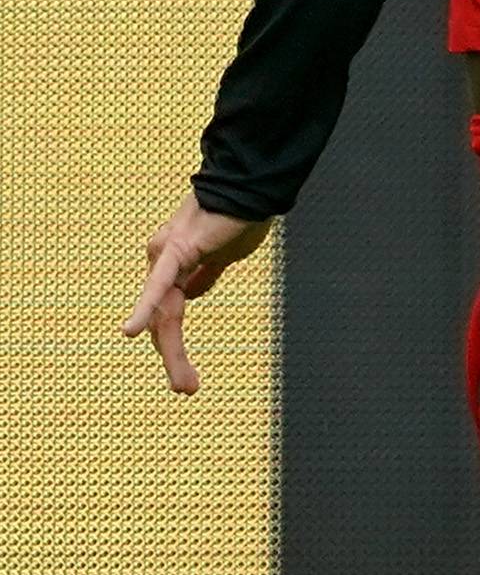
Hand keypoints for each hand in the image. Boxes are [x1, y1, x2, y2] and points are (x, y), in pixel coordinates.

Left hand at [122, 197, 269, 394]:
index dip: (173, 346)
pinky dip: (145, 309)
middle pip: (162, 318)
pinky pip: (161, 285)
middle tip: (187, 389)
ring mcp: (164, 255)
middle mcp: (160, 260)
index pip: (166, 312)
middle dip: (174, 357)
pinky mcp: (176, 249)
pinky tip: (131, 332)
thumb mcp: (225, 255)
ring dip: (173, 352)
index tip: (187, 379)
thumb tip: (194, 294)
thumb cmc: (242, 215)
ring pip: (164, 312)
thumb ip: (207, 274)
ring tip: (186, 385)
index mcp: (172, 263)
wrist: (253, 185)